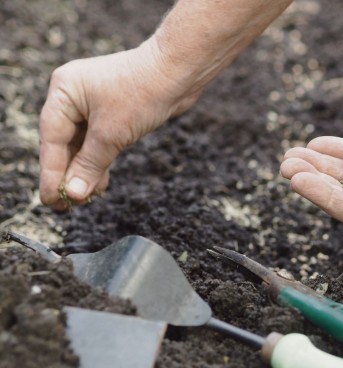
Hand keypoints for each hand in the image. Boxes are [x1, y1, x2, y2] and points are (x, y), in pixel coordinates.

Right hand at [39, 37, 199, 208]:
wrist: (178, 73)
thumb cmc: (144, 92)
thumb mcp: (112, 133)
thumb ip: (90, 165)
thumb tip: (74, 194)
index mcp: (64, 92)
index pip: (51, 140)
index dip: (51, 173)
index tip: (51, 200)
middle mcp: (74, 96)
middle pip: (64, 144)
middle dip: (68, 175)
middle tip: (67, 206)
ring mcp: (93, 104)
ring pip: (82, 146)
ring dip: (84, 172)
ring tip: (85, 200)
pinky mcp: (112, 113)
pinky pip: (99, 143)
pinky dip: (99, 163)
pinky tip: (100, 184)